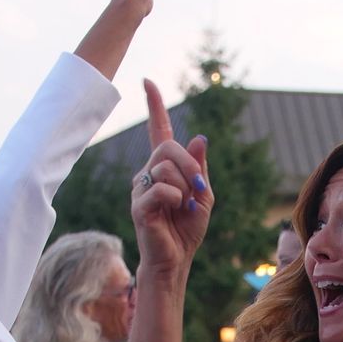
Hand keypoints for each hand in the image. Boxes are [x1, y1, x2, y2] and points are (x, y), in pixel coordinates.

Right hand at [130, 80, 211, 277]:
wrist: (177, 258)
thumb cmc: (188, 228)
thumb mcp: (203, 194)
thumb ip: (200, 167)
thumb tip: (199, 137)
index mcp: (164, 168)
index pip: (157, 130)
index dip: (154, 106)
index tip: (148, 82)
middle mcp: (148, 173)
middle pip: (168, 147)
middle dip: (189, 164)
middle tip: (199, 187)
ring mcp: (140, 188)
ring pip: (166, 168)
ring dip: (185, 186)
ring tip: (184, 206)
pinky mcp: (138, 205)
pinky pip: (162, 189)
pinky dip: (177, 198)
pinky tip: (175, 211)